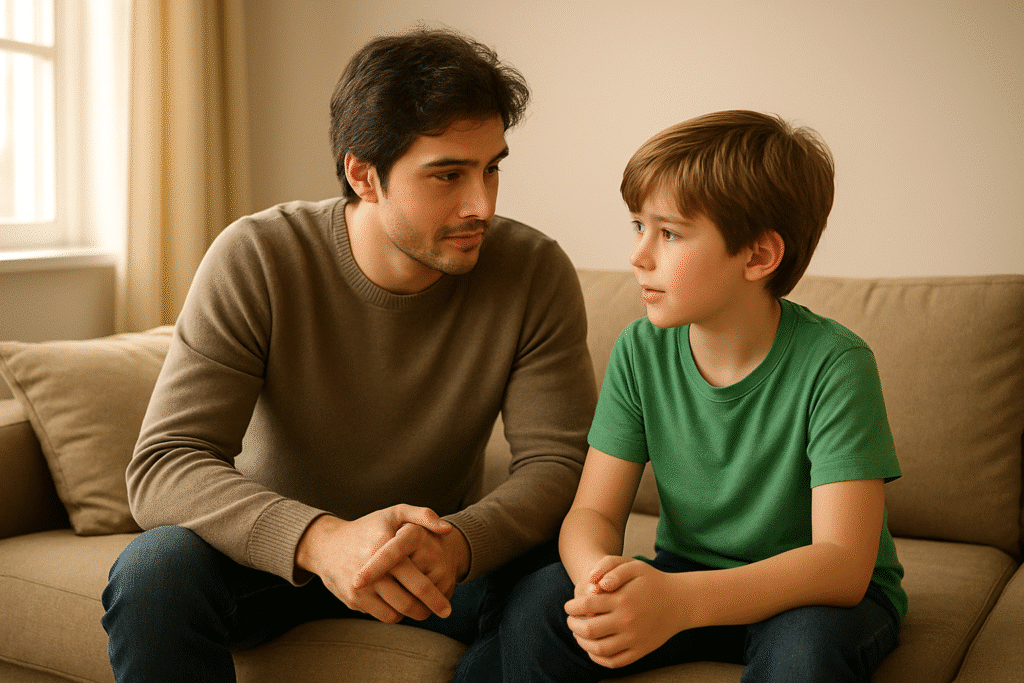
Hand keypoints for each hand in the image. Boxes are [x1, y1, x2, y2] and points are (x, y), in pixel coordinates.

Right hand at [295, 505, 453, 623]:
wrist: (326, 545)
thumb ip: (424, 516)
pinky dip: (395, 614)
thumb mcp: (395, 513)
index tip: (447, 608)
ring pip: (395, 613)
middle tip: (439, 611)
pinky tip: (401, 603)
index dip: (434, 597)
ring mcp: (360, 588)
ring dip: (412, 614)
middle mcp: (371, 572)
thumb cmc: (369, 528)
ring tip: (421, 606)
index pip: (417, 582)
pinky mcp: (352, 600)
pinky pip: (381, 615)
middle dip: (427, 610)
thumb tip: (448, 531)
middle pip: (407, 602)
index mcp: (385, 549)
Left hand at [564, 557, 683, 668]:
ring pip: (598, 649)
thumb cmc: (652, 580)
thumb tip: (594, 586)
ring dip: (582, 642)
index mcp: (623, 599)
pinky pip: (613, 661)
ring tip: (578, 634)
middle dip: (573, 625)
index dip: (572, 607)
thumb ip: (609, 567)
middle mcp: (628, 621)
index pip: (586, 606)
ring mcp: (634, 639)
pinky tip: (592, 648)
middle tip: (570, 620)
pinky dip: (598, 658)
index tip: (568, 606)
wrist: (681, 602)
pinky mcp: (640, 651)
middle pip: (588, 630)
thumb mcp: (632, 565)